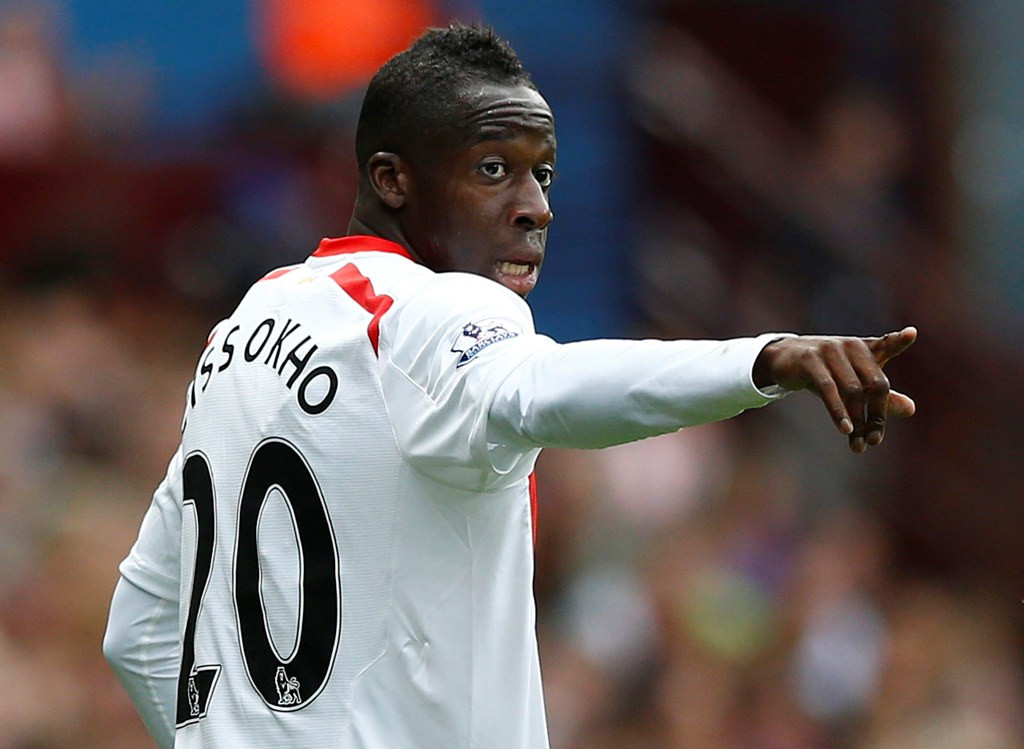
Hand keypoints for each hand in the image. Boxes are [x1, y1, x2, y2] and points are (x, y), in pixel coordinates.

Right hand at [753, 327, 916, 452]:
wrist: (783, 360)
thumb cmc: (824, 372)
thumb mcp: (852, 382)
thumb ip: (881, 396)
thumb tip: (911, 409)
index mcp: (864, 348)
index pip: (887, 345)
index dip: (898, 341)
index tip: (910, 334)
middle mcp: (851, 346)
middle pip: (875, 384)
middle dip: (877, 416)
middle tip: (875, 441)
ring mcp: (830, 351)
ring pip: (853, 390)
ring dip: (857, 420)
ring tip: (859, 445)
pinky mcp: (810, 360)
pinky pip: (828, 389)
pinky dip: (838, 411)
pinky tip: (845, 429)